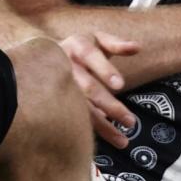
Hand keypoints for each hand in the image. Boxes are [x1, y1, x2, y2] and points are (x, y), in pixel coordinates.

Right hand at [58, 31, 139, 147]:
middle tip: (130, 122)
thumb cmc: (80, 48)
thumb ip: (116, 44)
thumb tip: (137, 47)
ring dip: (102, 126)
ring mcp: (58, 86)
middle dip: (109, 105)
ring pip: (80, 108)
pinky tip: (104, 140)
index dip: (105, 70)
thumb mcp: (96, 40)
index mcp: (76, 46)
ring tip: (122, 141)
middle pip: (87, 87)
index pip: (91, 56)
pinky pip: (72, 118)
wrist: (43, 57)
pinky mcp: (55, 103)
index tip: (120, 85)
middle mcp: (65, 66)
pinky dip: (88, 131)